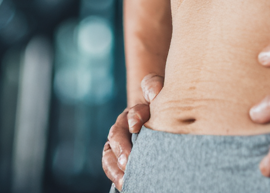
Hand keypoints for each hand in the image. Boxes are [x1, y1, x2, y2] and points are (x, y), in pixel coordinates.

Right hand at [102, 73, 163, 189]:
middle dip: (121, 147)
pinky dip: (114, 174)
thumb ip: (154, 87)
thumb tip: (154, 94)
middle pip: (117, 133)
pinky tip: (123, 184)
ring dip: (115, 165)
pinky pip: (110, 164)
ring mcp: (119, 141)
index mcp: (136, 109)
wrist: (155, 117)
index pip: (134, 110)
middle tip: (128, 160)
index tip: (136, 126)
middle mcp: (124, 125)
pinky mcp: (118, 156)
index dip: (135, 116)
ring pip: (110, 151)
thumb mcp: (159, 93)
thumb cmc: (159, 106)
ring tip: (125, 178)